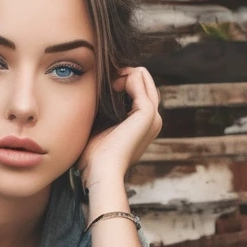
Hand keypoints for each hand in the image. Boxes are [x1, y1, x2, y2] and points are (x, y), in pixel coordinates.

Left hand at [75, 65, 161, 189]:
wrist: (101, 173)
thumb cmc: (95, 158)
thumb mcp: (101, 131)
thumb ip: (103, 114)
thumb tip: (92, 97)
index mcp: (144, 124)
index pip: (139, 90)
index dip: (122, 80)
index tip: (104, 85)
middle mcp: (153, 119)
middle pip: (143, 80)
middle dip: (123, 73)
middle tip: (105, 82)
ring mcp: (153, 116)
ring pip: (143, 76)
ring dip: (123, 73)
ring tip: (108, 84)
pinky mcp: (147, 113)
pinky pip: (139, 81)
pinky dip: (124, 77)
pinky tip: (112, 86)